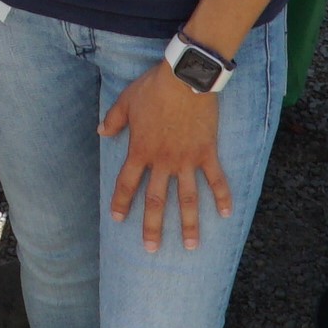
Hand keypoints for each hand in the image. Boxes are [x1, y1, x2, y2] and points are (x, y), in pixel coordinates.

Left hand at [100, 63, 231, 250]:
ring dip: (188, 224)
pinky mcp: (207, 153)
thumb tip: (101, 132)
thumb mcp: (126, 101)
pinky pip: (216, 179)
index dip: (122, 202)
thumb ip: (113, 120)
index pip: (127, 183)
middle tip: (151, 249)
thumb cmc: (154, 87)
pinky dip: (222, 197)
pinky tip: (226, 214)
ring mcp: (187, 160)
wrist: (185, 78)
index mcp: (141, 150)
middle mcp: (163, 161)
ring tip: (189, 246)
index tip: (118, 219)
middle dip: (153, 227)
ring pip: (187, 199)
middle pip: (156, 200)